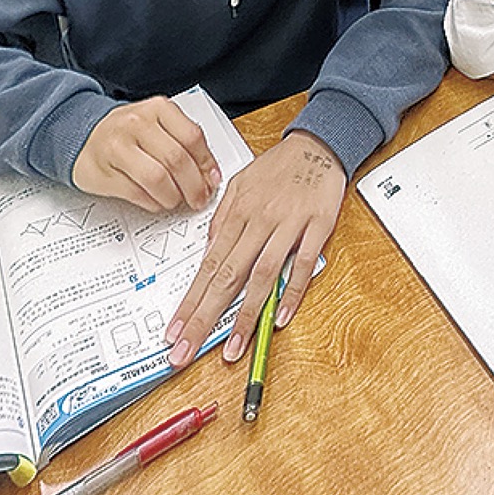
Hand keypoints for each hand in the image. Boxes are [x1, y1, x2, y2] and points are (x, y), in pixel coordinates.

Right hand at [73, 97, 221, 211]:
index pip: (192, 136)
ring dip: (173, 196)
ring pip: (158, 178)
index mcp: (158, 108)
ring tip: (175, 200)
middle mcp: (137, 123)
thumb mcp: (158, 125)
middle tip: (199, 199)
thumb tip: (210, 174)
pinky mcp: (103, 171)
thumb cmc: (129, 133)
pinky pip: (137, 193)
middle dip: (194, 186)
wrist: (84, 135)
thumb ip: (184, 142)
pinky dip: (153, 202)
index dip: (207, 163)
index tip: (212, 180)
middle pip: (176, 159)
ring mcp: (117, 147)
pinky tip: (156, 201)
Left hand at [165, 131, 345, 367]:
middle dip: (204, 318)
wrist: (319, 143)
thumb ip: (223, 218)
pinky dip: (293, 291)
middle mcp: (260, 220)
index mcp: (239, 212)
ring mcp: (290, 224)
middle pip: (228, 276)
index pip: (209, 265)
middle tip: (185, 352)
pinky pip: (304, 263)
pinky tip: (281, 318)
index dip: (190, 301)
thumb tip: (209, 251)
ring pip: (263, 275)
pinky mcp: (318, 225)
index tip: (174, 331)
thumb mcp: (240, 183)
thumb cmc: (278, 167)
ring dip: (246, 315)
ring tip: (232, 349)